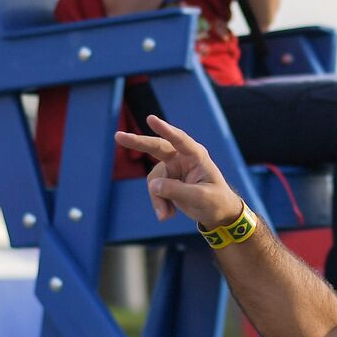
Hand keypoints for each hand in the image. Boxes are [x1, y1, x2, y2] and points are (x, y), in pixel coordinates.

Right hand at [114, 115, 243, 227]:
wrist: (217, 214)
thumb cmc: (216, 201)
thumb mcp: (200, 197)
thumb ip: (177, 190)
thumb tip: (152, 185)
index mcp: (196, 155)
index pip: (180, 140)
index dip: (165, 129)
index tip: (151, 119)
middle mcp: (182, 158)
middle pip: (156, 147)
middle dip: (138, 143)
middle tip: (118, 137)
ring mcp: (173, 169)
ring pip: (153, 180)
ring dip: (157, 199)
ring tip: (166, 216)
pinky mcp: (166, 181)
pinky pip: (154, 191)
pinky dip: (159, 204)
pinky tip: (168, 215)